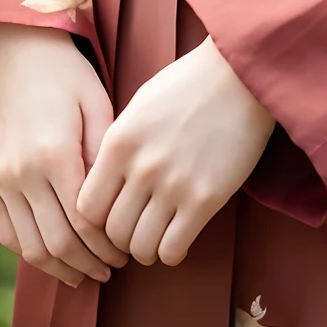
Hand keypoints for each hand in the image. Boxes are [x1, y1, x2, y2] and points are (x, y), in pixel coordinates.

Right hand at [0, 22, 128, 287]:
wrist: (15, 48)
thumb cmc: (66, 72)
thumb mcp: (96, 103)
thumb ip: (103, 155)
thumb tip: (116, 201)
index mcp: (54, 153)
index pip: (83, 223)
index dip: (106, 246)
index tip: (125, 252)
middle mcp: (21, 173)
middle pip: (56, 243)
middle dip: (87, 263)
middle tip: (111, 268)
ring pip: (27, 247)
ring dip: (58, 267)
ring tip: (84, 271)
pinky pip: (5, 232)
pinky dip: (29, 252)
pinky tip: (52, 255)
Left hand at [76, 36, 274, 266]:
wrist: (240, 74)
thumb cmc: (189, 85)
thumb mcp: (140, 106)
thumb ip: (118, 146)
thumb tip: (105, 186)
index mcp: (119, 141)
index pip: (86, 208)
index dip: (96, 221)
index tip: (111, 217)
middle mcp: (141, 167)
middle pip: (113, 233)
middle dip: (121, 239)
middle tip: (136, 229)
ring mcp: (173, 185)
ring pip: (141, 248)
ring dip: (146, 249)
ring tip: (157, 235)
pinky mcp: (205, 199)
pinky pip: (173, 250)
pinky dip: (172, 252)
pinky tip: (179, 236)